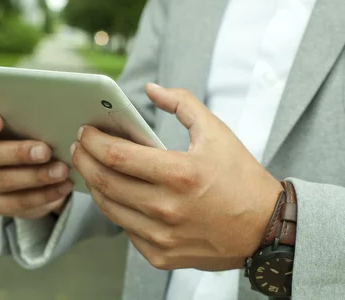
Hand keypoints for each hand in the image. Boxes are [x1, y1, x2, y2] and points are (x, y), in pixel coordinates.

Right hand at [0, 108, 72, 219]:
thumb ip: (35, 119)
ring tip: (61, 172)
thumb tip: (56, 115)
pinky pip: (16, 203)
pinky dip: (43, 195)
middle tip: (45, 151)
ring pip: (4, 180)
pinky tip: (62, 187)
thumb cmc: (36, 139)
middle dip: (19, 153)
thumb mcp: (34, 126)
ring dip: (36, 176)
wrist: (41, 172)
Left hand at [71, 83, 282, 270]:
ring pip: (109, 208)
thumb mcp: (216, 132)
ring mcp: (162, 236)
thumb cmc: (240, 178)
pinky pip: (125, 230)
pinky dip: (116, 210)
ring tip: (90, 167)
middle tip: (79, 147)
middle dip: (84, 160)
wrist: (265, 230)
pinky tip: (115, 194)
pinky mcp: (161, 255)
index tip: (85, 131)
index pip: (117, 156)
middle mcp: (167, 208)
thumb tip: (150, 89)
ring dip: (94, 185)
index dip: (93, 141)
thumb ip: (182, 104)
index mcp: (179, 174)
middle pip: (105, 182)